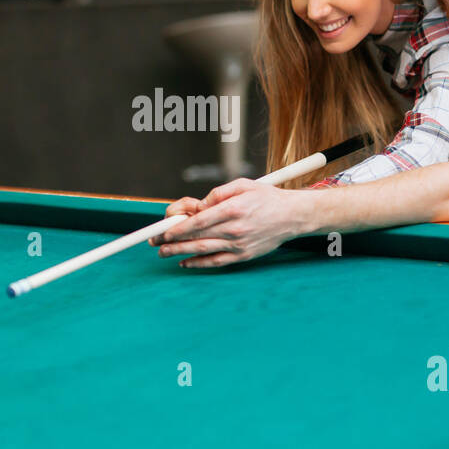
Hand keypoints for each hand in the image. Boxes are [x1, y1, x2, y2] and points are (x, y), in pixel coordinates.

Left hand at [149, 179, 308, 267]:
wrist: (293, 216)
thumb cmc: (267, 198)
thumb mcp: (243, 185)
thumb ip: (218, 193)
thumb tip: (198, 206)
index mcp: (233, 209)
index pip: (199, 221)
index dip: (178, 227)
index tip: (164, 229)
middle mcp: (235, 229)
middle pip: (197, 237)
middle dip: (172, 241)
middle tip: (155, 243)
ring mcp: (239, 245)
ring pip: (203, 251)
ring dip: (180, 253)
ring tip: (164, 253)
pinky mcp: (244, 256)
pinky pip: (217, 262)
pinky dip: (199, 263)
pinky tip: (186, 262)